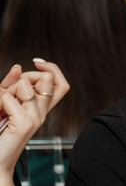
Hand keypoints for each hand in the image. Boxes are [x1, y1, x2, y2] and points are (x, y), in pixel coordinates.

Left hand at [0, 59, 68, 175]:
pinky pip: (8, 97)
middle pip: (46, 78)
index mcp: (41, 110)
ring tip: (1, 109)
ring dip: (6, 90)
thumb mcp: (3, 104)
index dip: (52, 68)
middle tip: (8, 95)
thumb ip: (10, 85)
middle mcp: (42, 113)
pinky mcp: (25, 123)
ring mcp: (35, 118)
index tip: (37, 62)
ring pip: (25, 83)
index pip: (61, 84)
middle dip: (23, 77)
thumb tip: (18, 68)